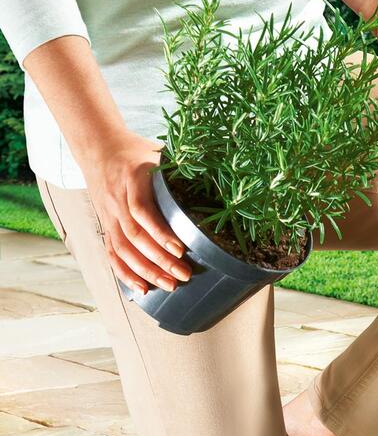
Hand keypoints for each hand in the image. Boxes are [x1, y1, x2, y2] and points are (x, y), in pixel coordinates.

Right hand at [82, 131, 191, 294]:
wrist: (100, 147)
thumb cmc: (138, 152)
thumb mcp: (160, 153)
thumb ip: (182, 169)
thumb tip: (220, 181)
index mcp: (133, 179)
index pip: (142, 210)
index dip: (161, 233)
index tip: (181, 250)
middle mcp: (117, 199)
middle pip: (135, 235)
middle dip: (159, 259)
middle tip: (183, 275)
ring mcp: (109, 214)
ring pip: (123, 249)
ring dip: (146, 271)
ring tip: (169, 285)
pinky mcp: (106, 226)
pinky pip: (112, 253)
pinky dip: (125, 273)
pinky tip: (142, 288)